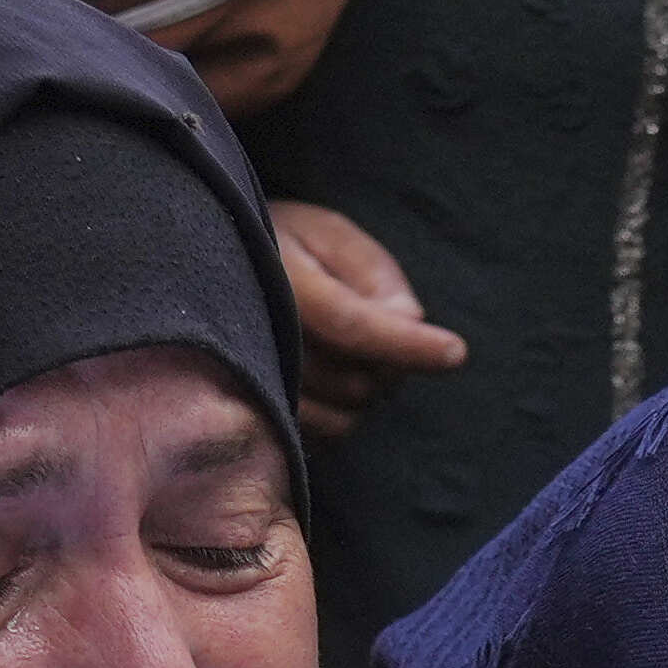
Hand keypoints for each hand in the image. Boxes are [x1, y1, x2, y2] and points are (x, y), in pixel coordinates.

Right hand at [268, 204, 461, 454]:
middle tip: (393, 333)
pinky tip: (340, 375)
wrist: (211, 272)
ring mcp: (249, 388)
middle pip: (354, 381)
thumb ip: (372, 271)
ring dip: (372, 390)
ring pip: (345, 415)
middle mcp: (254, 339)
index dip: (407, 344)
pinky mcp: (257, 420)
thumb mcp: (328, 233)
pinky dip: (350, 411)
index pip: (350, 325)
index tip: (455, 352)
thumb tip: (410, 320)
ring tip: (360, 350)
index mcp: (274, 281)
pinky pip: (327, 434)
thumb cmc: (282, 243)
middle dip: (392, 364)